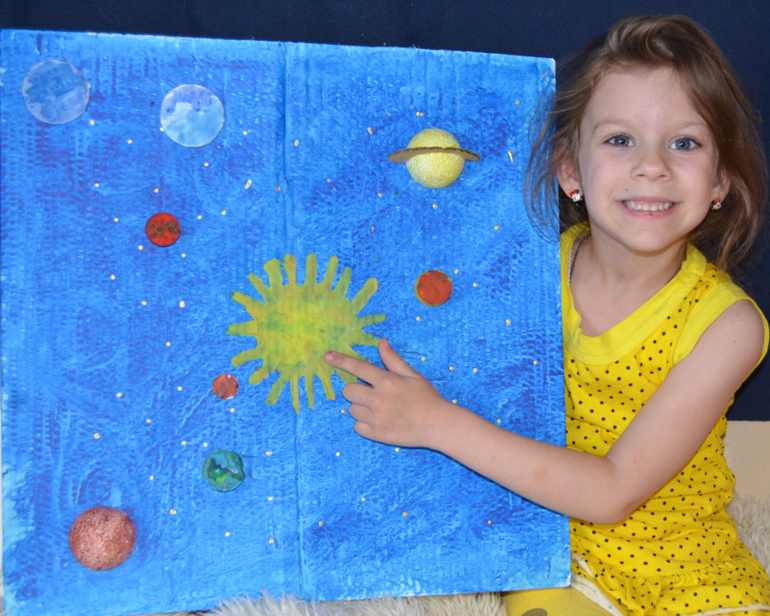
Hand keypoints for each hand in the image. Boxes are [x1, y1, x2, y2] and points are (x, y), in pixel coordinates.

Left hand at [324, 339, 451, 448]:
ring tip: (379, 409)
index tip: (327, 357)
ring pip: (352, 410)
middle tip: (370, 393)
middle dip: (355, 390)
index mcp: (386, 381)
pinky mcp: (376, 434)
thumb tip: (381, 342)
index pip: (357, 368)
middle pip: (348, 391)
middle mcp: (378, 399)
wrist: (438, 425)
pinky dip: (364, 424)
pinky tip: (379, 421)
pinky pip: (357, 427)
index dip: (341, 361)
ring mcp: (376, 418)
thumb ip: (393, 360)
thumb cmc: (427, 398)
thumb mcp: (412, 375)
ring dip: (361, 407)